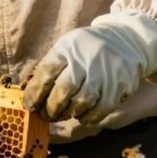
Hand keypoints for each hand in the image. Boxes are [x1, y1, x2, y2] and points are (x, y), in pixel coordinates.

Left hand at [23, 12, 156, 124]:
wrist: (126, 40)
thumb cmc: (86, 49)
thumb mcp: (67, 48)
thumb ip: (50, 68)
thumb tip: (31, 96)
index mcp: (67, 47)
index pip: (46, 72)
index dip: (34, 93)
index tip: (30, 106)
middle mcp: (86, 58)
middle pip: (63, 90)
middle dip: (51, 108)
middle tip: (47, 115)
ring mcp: (104, 72)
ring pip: (81, 102)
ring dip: (69, 113)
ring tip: (64, 114)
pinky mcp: (120, 84)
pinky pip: (101, 109)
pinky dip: (88, 118)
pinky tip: (82, 116)